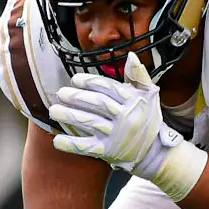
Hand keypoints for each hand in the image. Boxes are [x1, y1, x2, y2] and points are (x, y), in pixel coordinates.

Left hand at [49, 54, 207, 199]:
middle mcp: (125, 118)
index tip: (75, 80)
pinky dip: (71, 145)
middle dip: (77, 97)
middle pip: (97, 104)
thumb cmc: (148, 120)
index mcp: (134, 101)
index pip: (108, 88)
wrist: (154, 152)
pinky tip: (56, 140)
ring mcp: (116, 136)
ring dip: (69, 116)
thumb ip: (138, 76)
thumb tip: (131, 56)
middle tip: (61, 93)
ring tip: (53, 110)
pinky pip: (87, 147)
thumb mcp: (149, 96)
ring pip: (89, 123)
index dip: (90, 82)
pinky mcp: (108, 152)